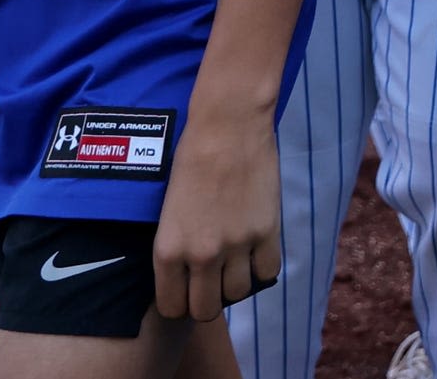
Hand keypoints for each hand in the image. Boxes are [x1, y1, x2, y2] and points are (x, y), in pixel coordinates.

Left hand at [149, 106, 278, 321]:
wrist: (227, 128)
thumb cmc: (190, 159)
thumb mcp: (169, 213)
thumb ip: (179, 246)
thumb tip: (190, 273)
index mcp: (168, 250)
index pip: (172, 307)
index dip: (181, 302)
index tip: (187, 290)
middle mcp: (201, 255)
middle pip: (205, 309)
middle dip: (206, 300)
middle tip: (211, 282)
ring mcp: (236, 246)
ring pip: (238, 294)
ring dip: (235, 284)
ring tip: (235, 265)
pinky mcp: (266, 232)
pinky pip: (267, 272)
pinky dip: (261, 269)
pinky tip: (255, 254)